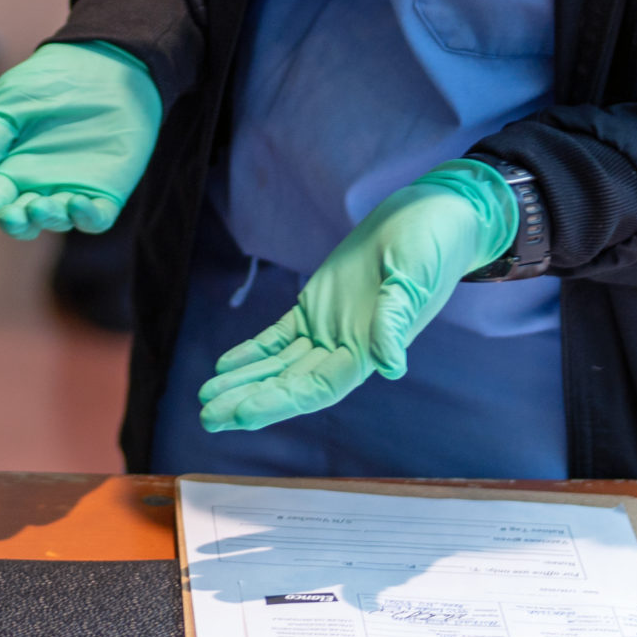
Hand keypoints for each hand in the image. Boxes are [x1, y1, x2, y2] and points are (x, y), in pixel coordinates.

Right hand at [0, 41, 161, 238]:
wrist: (100, 64)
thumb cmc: (46, 82)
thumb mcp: (7, 108)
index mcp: (9, 168)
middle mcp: (37, 185)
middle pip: (22, 217)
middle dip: (14, 222)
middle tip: (11, 215)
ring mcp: (71, 189)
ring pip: (55, 221)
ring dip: (47, 219)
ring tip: (40, 207)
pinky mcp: (104, 191)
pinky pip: (95, 218)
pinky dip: (86, 217)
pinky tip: (77, 204)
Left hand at [197, 161, 519, 432]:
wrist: (430, 218)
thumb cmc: (429, 250)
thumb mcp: (413, 280)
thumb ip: (395, 321)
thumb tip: (391, 368)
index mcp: (369, 351)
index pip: (316, 388)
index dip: (278, 402)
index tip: (241, 415)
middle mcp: (345, 348)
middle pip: (290, 384)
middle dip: (250, 399)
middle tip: (208, 418)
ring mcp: (329, 328)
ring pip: (278, 364)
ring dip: (244, 380)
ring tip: (207, 398)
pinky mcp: (317, 305)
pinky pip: (279, 335)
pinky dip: (253, 350)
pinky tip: (225, 365)